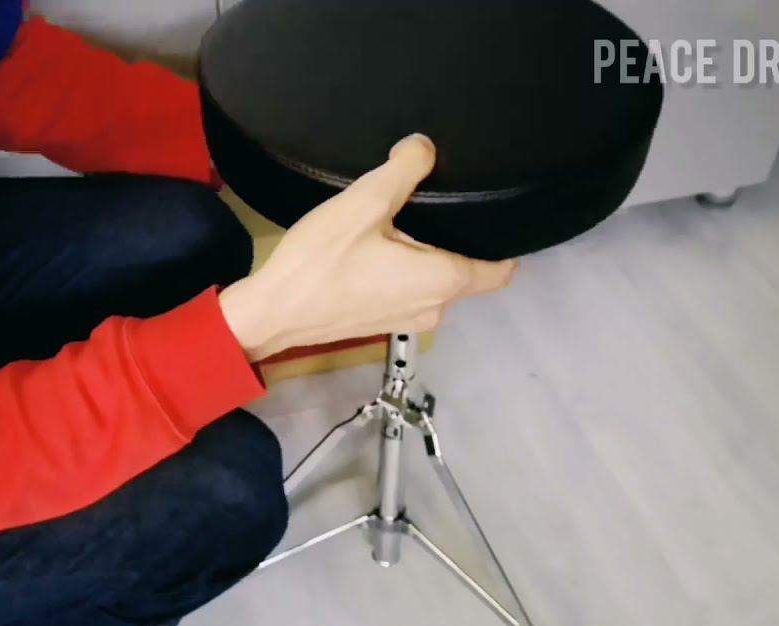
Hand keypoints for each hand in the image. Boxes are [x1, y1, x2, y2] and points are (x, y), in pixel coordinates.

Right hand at [219, 134, 517, 361]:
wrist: (273, 312)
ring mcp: (408, 321)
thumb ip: (404, 170)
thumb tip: (426, 147)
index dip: (505, 244)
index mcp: (442, 280)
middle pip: (466, 273)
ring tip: (401, 225)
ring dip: (427, 258)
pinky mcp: (383, 324)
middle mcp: (435, 308)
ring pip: (436, 283)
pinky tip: (378, 250)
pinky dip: (405, 273)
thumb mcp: (363, 203)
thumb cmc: (321, 262)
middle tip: (433, 207)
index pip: (500, 271)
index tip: (495, 216)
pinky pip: (411, 293)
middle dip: (457, 243)